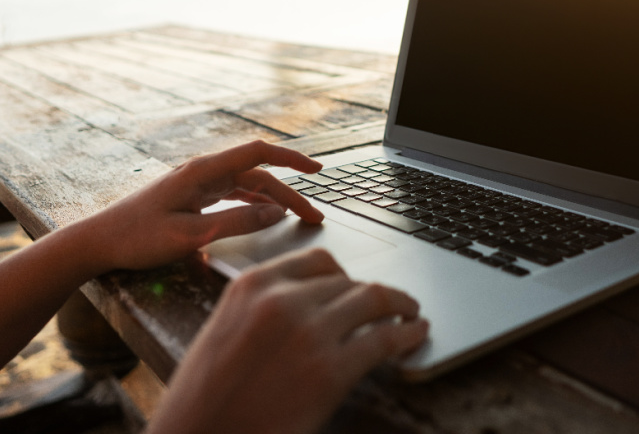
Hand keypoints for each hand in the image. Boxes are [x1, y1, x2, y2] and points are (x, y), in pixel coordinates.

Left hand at [88, 140, 324, 272]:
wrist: (97, 242)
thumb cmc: (138, 238)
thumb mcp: (190, 236)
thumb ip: (236, 223)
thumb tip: (277, 213)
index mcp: (204, 171)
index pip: (258, 153)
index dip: (291, 159)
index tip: (317, 170)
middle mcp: (205, 171)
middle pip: (259, 175)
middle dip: (291, 192)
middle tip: (315, 216)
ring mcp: (199, 183)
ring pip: (249, 186)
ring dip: (275, 200)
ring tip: (299, 217)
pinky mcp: (194, 196)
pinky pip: (234, 195)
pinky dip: (255, 204)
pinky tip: (268, 216)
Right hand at [147, 248, 428, 433]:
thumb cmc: (201, 400)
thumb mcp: (223, 330)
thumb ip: (264, 306)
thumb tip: (311, 302)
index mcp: (252, 284)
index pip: (317, 260)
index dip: (344, 274)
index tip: (355, 284)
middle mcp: (282, 299)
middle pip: (347, 280)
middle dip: (370, 294)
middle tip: (387, 304)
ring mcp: (309, 333)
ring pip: (372, 299)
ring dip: (398, 302)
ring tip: (411, 310)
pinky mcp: (330, 372)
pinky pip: (383, 339)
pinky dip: (407, 332)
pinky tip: (416, 332)